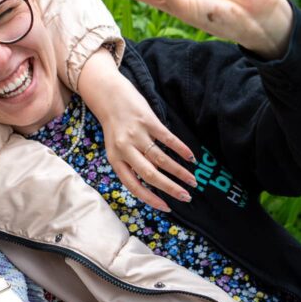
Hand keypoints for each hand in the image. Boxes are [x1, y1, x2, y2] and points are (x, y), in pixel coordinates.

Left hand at [77, 49, 196, 211]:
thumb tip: (154, 181)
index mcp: (115, 159)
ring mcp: (136, 134)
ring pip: (161, 158)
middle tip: (187, 197)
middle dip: (170, 188)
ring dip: (179, 172)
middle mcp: (124, 148)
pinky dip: (181, 149)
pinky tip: (191, 158)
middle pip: (150, 175)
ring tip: (193, 181)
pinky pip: (167, 138)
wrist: (107, 94)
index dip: (150, 199)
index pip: (133, 185)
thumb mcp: (116, 147)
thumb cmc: (114, 124)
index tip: (167, 207)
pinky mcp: (147, 120)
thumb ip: (131, 163)